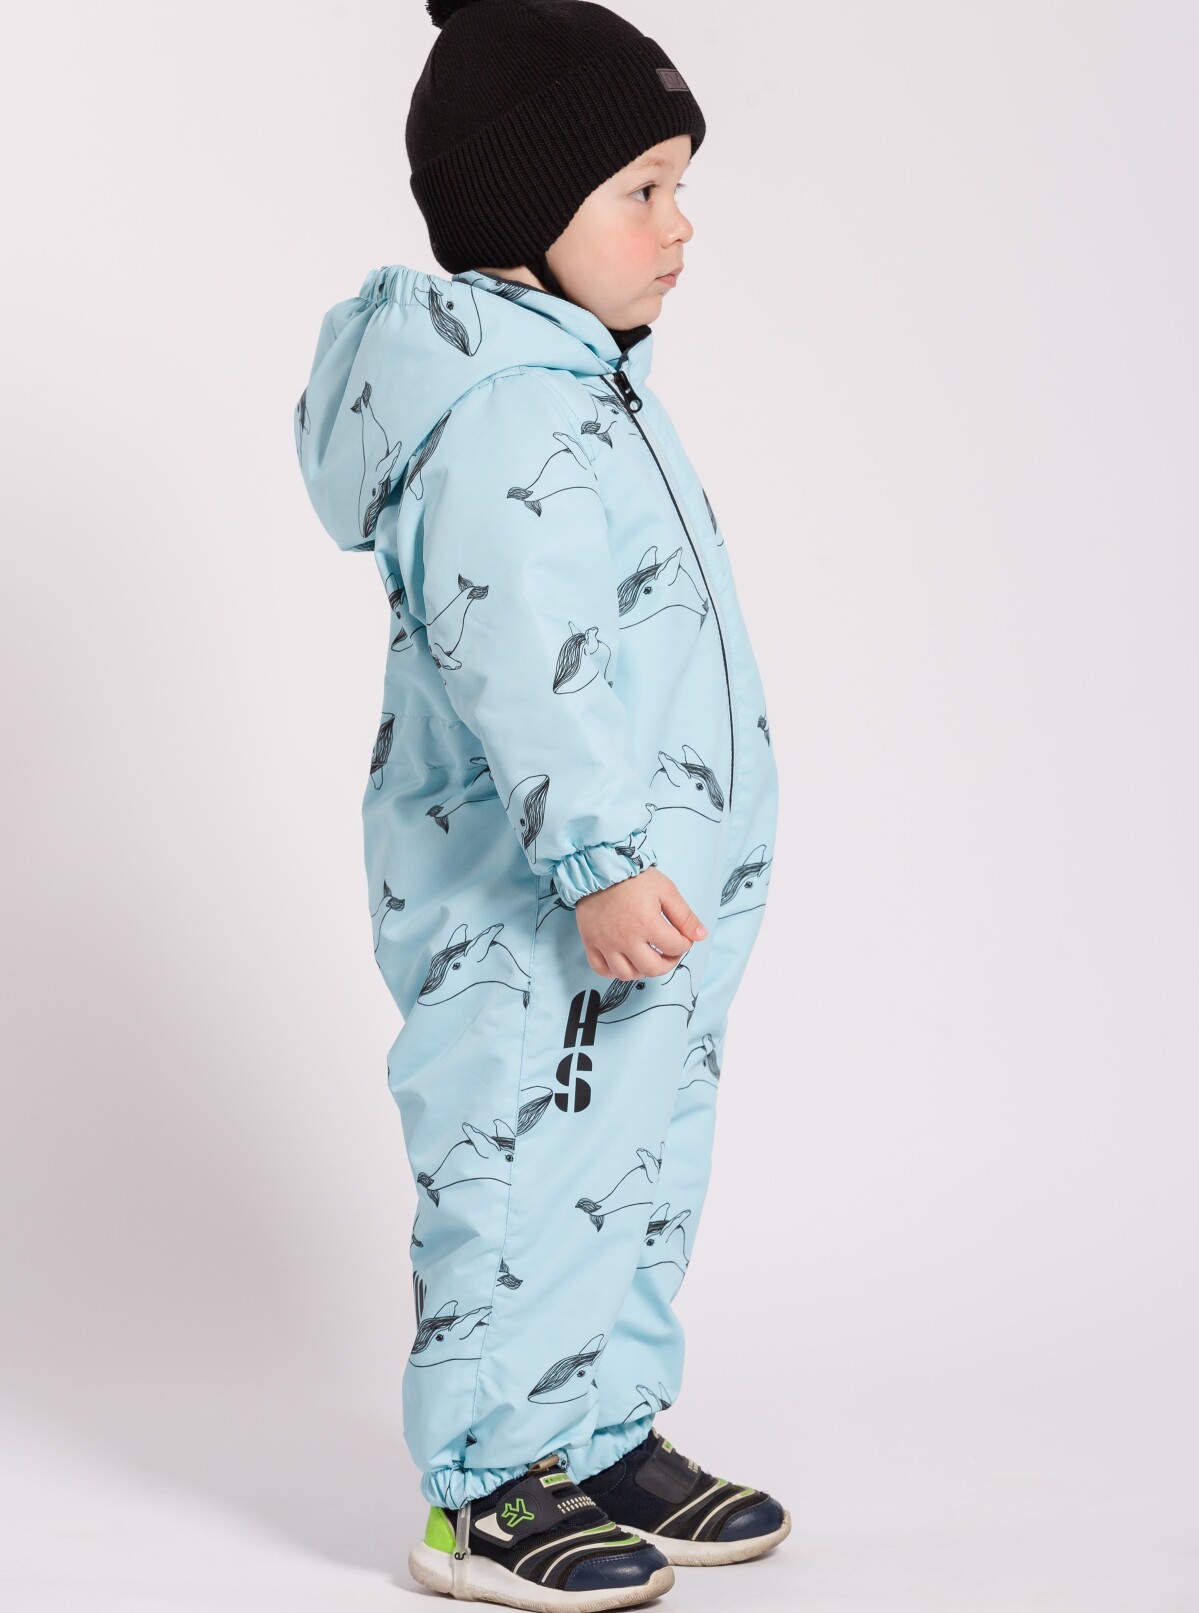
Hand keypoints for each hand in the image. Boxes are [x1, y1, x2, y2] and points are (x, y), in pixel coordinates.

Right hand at [573, 867, 707, 980]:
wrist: (599, 869)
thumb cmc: (633, 878)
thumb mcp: (666, 890)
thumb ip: (684, 915)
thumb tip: (700, 936)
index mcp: (647, 924)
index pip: (675, 948)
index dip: (684, 944)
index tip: (682, 937)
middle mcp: (626, 939)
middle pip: (653, 969)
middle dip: (667, 963)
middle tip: (669, 952)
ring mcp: (606, 943)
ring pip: (626, 974)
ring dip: (641, 971)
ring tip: (647, 957)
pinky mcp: (591, 943)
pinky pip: (601, 969)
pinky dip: (614, 971)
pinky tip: (624, 961)